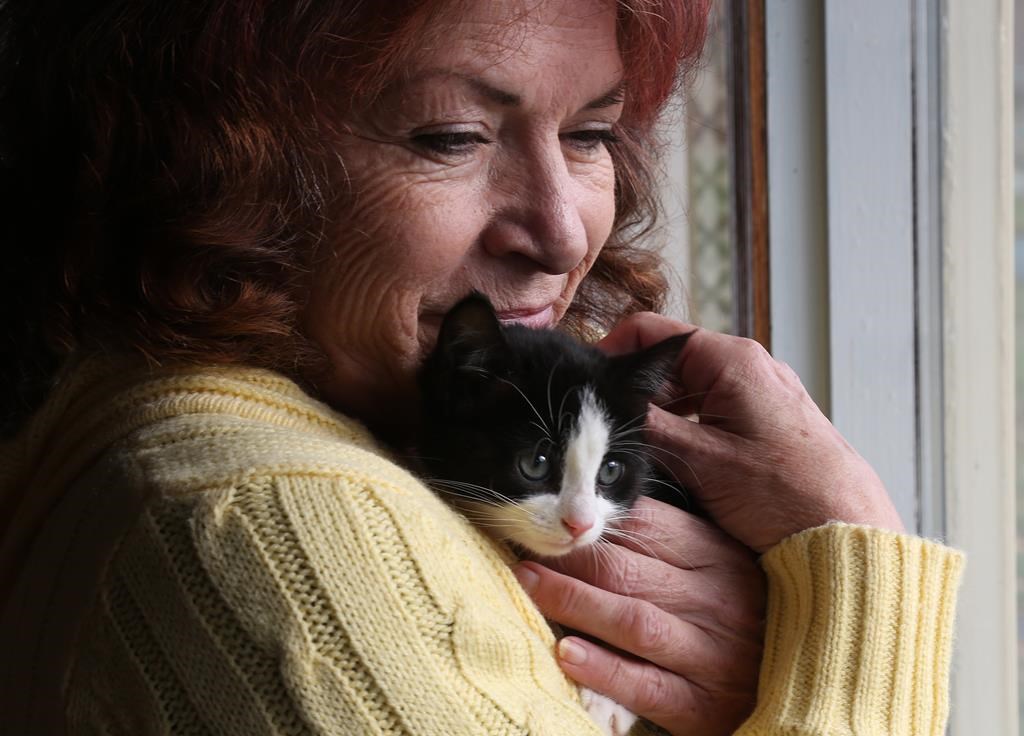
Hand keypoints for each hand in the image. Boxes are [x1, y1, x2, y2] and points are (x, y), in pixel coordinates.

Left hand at [514, 497, 764, 735]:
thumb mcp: (725, 570)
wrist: (804, 691)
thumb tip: (609, 511)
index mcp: (720, 559)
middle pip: (631, 570)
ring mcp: (711, 655)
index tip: (552, 511)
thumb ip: (676, 542)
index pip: (650, 528)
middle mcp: (717, 602)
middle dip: (571, 557)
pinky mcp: (701, 705)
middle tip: (524, 544)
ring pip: (633, 620)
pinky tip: (567, 654)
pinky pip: (647, 684)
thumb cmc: (748, 620)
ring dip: (575, 601)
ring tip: (529, 583)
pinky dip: (605, 669)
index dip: (595, 520)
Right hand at [599, 312, 903, 552]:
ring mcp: (758, 396)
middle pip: (668, 365)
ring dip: (660, 419)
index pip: (650, 333)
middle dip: (635, 395)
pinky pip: (710, 416)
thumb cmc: (786, 495)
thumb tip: (602, 408)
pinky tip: (675, 468)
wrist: (847, 534)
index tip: (587, 391)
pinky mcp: (765, 424)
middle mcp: (747, 368)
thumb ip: (649, 427)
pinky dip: (686, 434)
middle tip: (608, 434)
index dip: (610, 355)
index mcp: (731, 360)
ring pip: (687, 393)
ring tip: (639, 455)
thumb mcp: (702, 461)